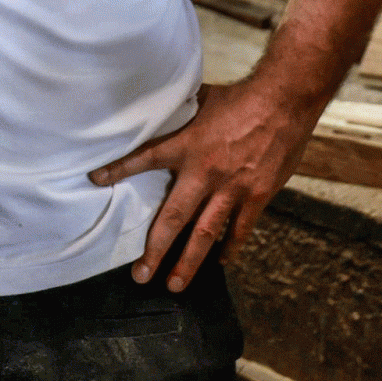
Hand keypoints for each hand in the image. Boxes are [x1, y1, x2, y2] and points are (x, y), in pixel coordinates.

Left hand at [89, 79, 318, 291]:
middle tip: (141, 274)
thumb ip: (182, 109)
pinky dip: (230, 247)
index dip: (119, 169)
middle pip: (174, 217)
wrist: (284, 100)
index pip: (145, 157)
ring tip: (175, 284)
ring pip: (205, 234)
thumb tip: (161, 104)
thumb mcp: (203, 97)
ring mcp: (232, 188)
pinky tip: (221, 261)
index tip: (96, 179)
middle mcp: (205, 172)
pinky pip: (240, 229)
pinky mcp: (256, 195)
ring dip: (188, 262)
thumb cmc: (243, 96)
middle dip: (155, 249)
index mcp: (188, 145)